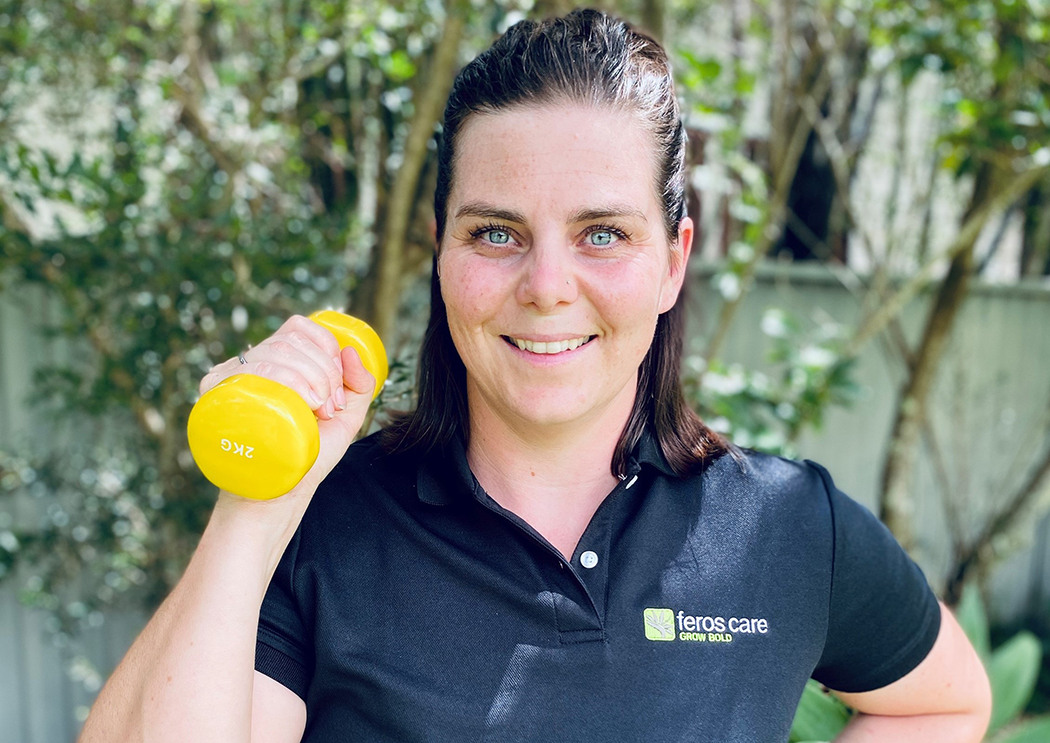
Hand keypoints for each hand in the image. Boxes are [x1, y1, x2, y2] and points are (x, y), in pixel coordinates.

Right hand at [199, 314, 376, 524]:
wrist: (277, 493)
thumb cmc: (308, 456)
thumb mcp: (345, 420)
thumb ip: (359, 387)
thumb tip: (351, 352)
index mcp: (277, 362)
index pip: (299, 328)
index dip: (326, 348)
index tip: (337, 388)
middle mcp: (250, 364)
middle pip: (289, 341)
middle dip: (322, 371)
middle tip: (330, 408)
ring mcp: (230, 379)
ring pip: (272, 353)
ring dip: (309, 378)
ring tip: (319, 413)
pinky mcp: (216, 397)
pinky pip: (247, 371)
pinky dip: (285, 381)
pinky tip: (301, 405)